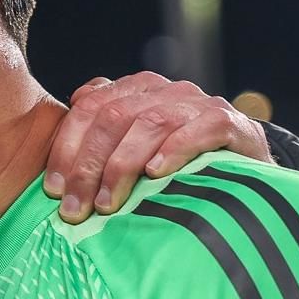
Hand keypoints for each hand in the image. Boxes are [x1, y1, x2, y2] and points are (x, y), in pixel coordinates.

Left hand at [45, 73, 269, 222]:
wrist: (245, 166)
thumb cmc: (178, 164)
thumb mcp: (135, 150)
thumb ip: (101, 137)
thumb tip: (59, 147)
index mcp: (135, 89)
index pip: (89, 107)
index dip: (66, 148)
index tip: (53, 189)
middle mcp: (164, 90)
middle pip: (114, 116)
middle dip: (88, 166)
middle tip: (76, 208)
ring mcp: (197, 103)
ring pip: (150, 123)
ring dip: (122, 166)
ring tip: (107, 204)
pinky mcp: (229, 121)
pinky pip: (198, 129)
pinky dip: (175, 150)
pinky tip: (155, 175)